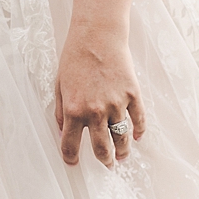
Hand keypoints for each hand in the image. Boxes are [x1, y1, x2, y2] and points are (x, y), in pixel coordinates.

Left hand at [54, 23, 144, 166]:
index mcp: (73, 110)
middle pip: (101, 149)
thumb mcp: (59, 85)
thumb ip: (59, 111)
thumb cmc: (75, 57)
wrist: (98, 34)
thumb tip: (62, 131)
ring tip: (122, 155)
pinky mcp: (133, 94)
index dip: (71, 158)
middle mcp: (95, 112)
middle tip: (106, 164)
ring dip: (122, 151)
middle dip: (104, 161)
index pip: (70, 146)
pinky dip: (139, 132)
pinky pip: (138, 120)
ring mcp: (116, 104)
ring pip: (121, 139)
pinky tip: (137, 137)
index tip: (73, 163)